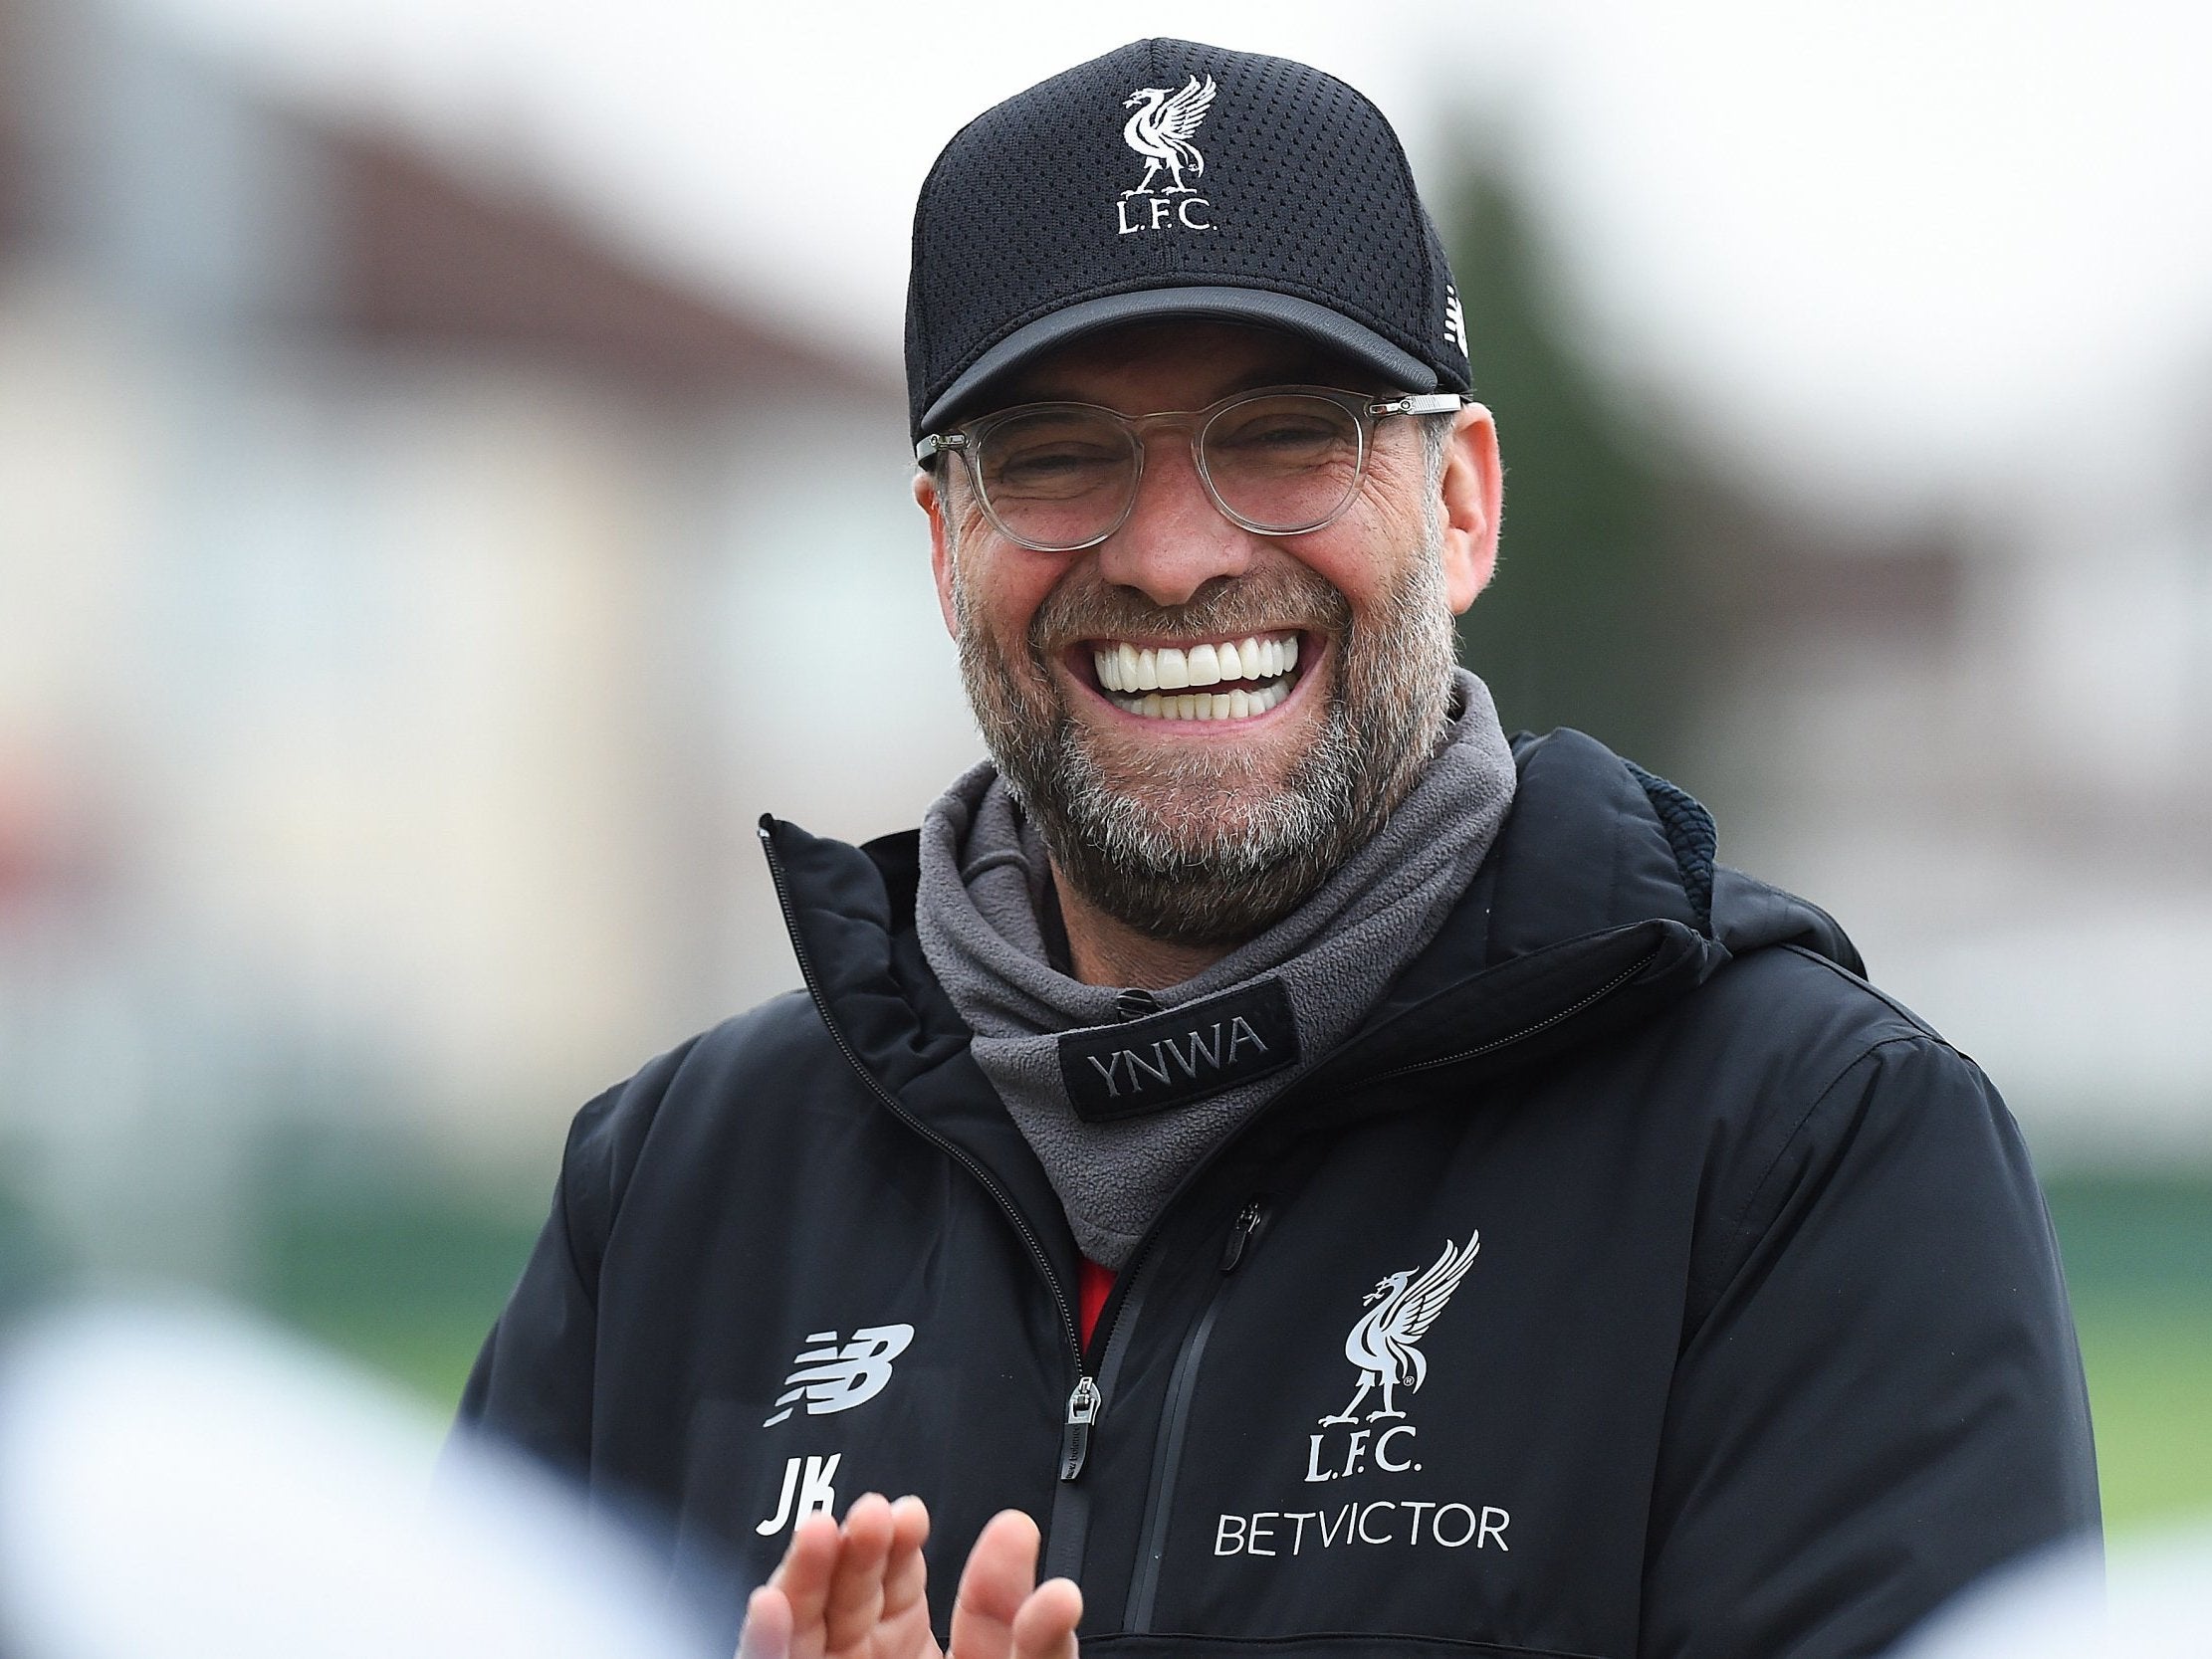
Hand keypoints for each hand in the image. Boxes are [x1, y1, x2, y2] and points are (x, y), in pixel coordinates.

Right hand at [736, 1496, 1079, 1658]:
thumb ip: (1027, 1638)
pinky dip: (761, 1642)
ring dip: (805, 1576)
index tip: (912, 1516)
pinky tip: (771, 1606)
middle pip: (839, 1596)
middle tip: (875, 1519)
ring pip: (795, 1627)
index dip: (899, 1546)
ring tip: (825, 1536)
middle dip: (854, 1551)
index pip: (894, 1581)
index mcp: (903, 1651)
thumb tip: (1031, 1551)